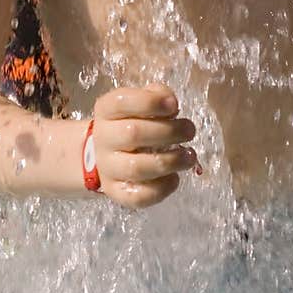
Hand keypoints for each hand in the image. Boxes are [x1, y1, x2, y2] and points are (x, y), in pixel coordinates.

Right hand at [91, 83, 198, 208]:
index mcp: (106, 110)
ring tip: (189, 156)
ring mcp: (108, 168)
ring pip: (137, 168)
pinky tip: (175, 177)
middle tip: (189, 131)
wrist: (105, 154)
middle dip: (169, 132)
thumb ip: (156, 96)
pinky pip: (139, 196)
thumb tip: (171, 103)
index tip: (174, 105)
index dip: (150, 102)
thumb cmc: (131, 123)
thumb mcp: (139, 102)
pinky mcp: (117, 192)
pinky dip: (163, 188)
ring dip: (171, 161)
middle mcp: (103, 138)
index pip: (121, 101)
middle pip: (133, 134)